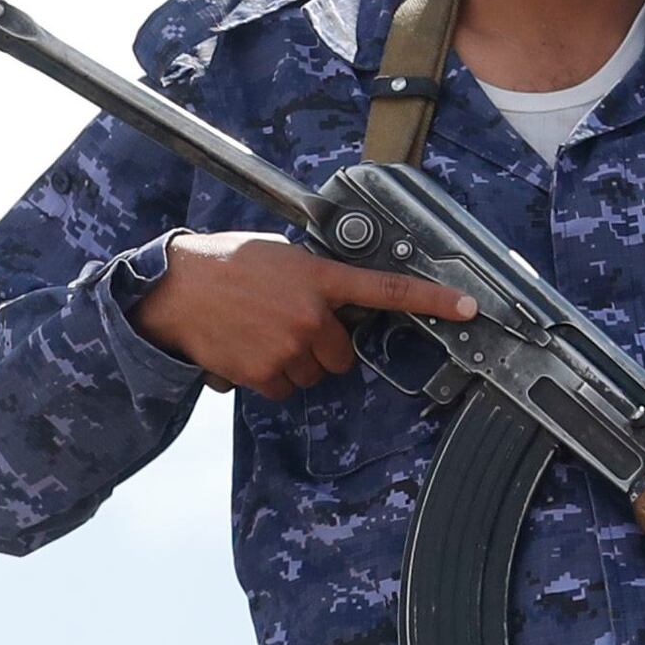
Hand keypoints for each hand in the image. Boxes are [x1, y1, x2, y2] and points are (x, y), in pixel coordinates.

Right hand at [131, 231, 476, 397]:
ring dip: (295, 362)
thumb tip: (331, 302)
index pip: (387, 289)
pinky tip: (248, 351)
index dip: (432, 299)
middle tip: (290, 326)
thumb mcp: (280, 256)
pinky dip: (270, 376)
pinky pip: (285, 387)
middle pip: (342, 354)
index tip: (468, 307)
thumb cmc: (224, 265)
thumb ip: (314, 277)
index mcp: (319, 278)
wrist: (176, 290)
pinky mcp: (266, 373)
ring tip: (260, 334)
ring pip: (313, 374)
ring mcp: (290, 348)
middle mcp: (311, 316)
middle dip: (322, 346)